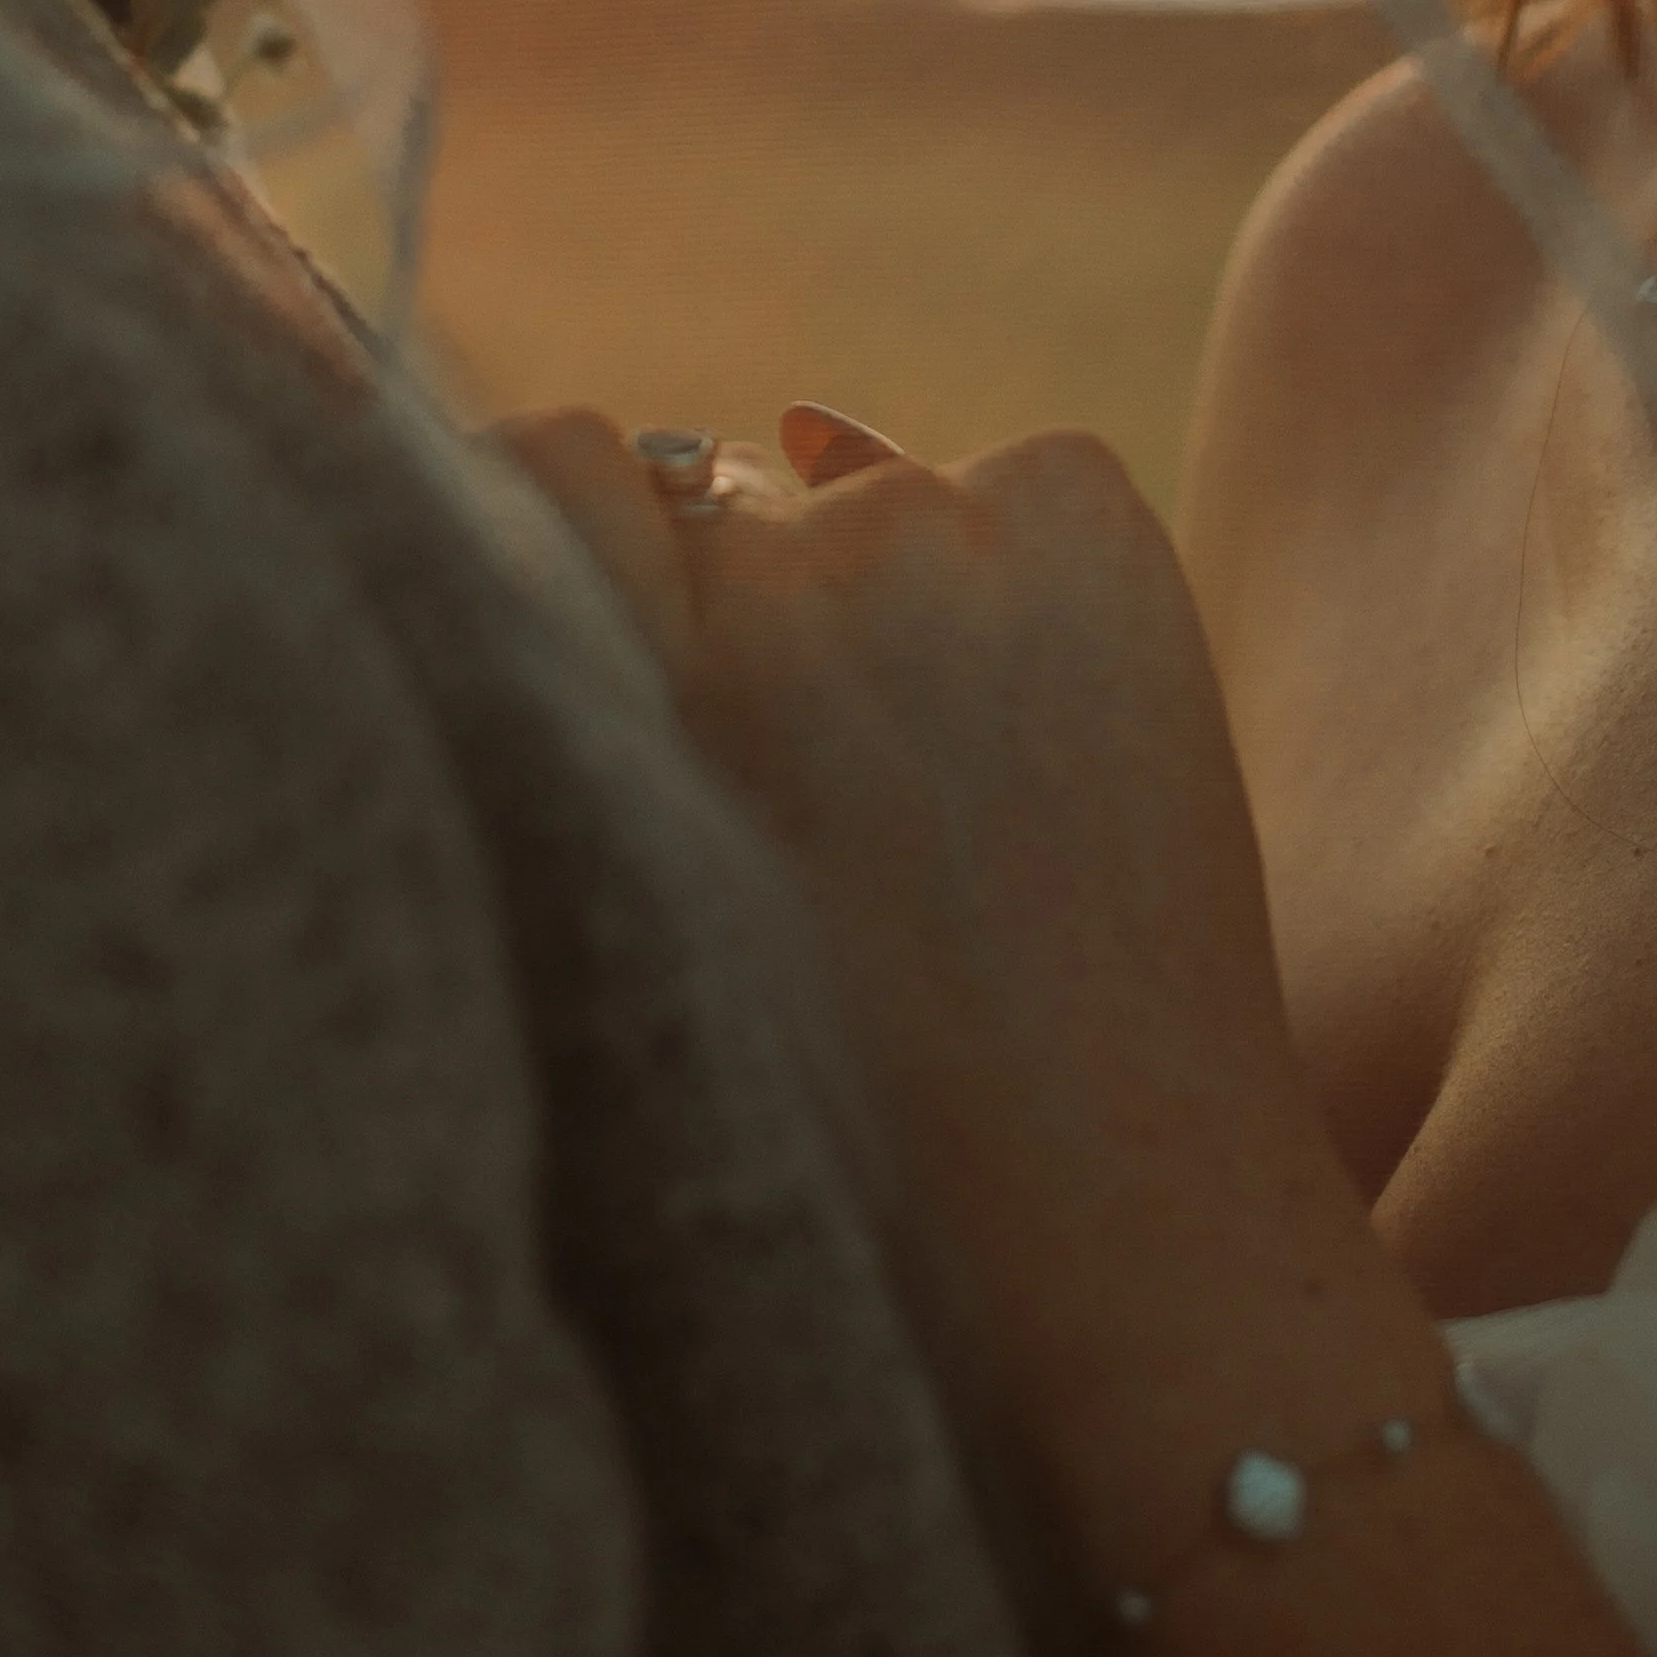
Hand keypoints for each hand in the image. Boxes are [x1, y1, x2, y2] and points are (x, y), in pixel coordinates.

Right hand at [496, 409, 1452, 1583]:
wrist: (1102, 1216)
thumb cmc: (854, 1095)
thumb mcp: (657, 888)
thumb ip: (630, 681)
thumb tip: (750, 440)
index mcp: (623, 686)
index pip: (554, 457)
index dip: (592, 529)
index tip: (636, 619)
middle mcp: (764, 585)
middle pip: (722, 500)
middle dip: (761, 606)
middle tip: (843, 789)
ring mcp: (929, 533)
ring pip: (875, 499)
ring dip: (905, 600)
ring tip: (966, 798)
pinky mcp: (1075, 510)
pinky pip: (1027, 482)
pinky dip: (1037, 565)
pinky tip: (1058, 727)